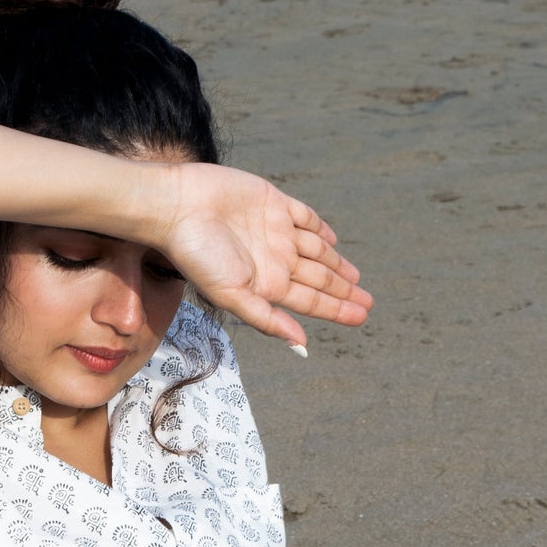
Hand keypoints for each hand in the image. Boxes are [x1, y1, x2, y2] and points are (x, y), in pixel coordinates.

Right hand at [147, 161, 371, 348]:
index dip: (338, 309)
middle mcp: (275, 259)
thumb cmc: (197, 255)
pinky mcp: (273, 202)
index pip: (312, 301)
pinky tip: (332, 240)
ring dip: (337, 264)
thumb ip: (266, 318)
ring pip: (317, 250)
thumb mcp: (231, 295)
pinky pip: (305, 217)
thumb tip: (301, 343)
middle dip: (343, 291)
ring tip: (355, 278)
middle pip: (319, 279)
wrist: (178, 207)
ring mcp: (276, 231)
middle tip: (368, 302)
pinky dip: (321, 228)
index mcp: (267, 284)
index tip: (362, 316)